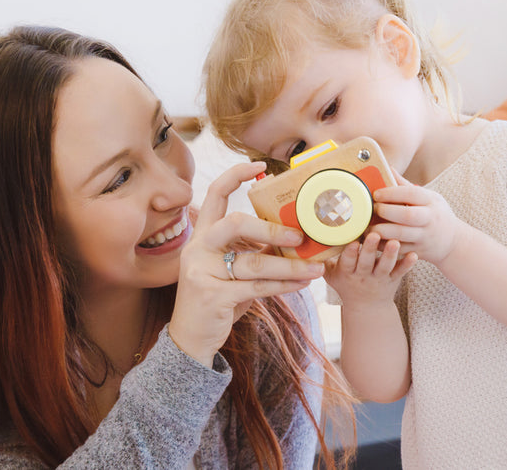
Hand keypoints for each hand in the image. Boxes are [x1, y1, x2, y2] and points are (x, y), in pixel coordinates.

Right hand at [169, 162, 323, 366]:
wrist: (190, 339)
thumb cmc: (217, 298)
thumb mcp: (230, 269)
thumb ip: (252, 251)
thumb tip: (294, 238)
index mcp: (202, 235)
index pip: (215, 194)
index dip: (236, 175)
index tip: (261, 167)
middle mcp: (198, 249)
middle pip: (235, 224)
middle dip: (271, 229)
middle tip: (300, 236)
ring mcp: (202, 272)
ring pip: (253, 263)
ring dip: (289, 266)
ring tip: (316, 267)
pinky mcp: (213, 297)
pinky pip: (256, 287)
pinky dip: (283, 286)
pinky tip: (302, 284)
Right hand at [325, 233, 415, 307]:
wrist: (366, 308)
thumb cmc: (346, 284)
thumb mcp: (330, 276)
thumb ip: (322, 261)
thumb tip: (307, 239)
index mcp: (347, 273)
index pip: (347, 262)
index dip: (349, 253)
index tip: (352, 242)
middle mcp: (363, 276)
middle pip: (366, 262)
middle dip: (369, 249)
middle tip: (374, 234)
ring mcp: (379, 278)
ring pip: (385, 267)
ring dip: (389, 254)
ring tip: (395, 242)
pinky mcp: (393, 280)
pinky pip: (401, 273)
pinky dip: (407, 264)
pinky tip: (414, 255)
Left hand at [369, 171, 466, 265]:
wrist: (453, 242)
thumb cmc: (436, 214)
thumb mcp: (429, 197)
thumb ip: (406, 186)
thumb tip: (388, 169)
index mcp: (431, 201)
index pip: (411, 193)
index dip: (391, 193)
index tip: (376, 194)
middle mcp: (429, 219)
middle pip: (406, 215)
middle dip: (386, 211)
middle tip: (372, 209)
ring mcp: (425, 237)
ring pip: (400, 235)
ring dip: (381, 231)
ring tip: (368, 227)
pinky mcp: (418, 252)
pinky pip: (398, 249)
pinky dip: (383, 245)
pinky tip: (374, 240)